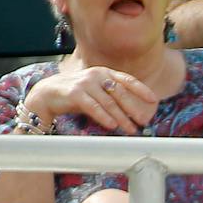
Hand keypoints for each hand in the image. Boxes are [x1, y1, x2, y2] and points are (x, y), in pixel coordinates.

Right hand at [23, 65, 157, 133]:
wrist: (49, 93)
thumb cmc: (78, 94)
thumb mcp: (99, 91)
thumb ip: (114, 97)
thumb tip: (137, 113)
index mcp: (105, 73)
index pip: (127, 80)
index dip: (141, 90)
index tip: (153, 101)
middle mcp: (96, 75)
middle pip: (120, 93)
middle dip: (133, 109)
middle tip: (143, 122)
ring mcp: (85, 83)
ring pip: (108, 102)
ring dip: (121, 118)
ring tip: (131, 129)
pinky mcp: (74, 93)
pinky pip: (93, 106)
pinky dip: (103, 116)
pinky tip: (112, 126)